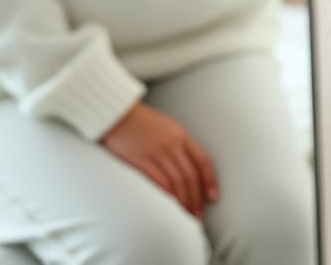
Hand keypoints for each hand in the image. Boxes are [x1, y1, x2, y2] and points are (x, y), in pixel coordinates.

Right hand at [100, 102, 217, 218]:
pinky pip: (159, 182)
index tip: (212, 197)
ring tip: (186, 216)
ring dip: (183, 202)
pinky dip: (167, 196)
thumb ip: (177, 143)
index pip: (202, 161)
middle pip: (190, 176)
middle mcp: (172, 144)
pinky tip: (170, 207)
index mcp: (180, 134)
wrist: (117, 114)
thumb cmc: (140, 121)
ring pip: (177, 182)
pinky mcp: (141, 160)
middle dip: (196, 198)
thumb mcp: (165, 126)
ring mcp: (157, 152)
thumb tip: (186, 165)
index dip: (209, 181)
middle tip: (197, 215)